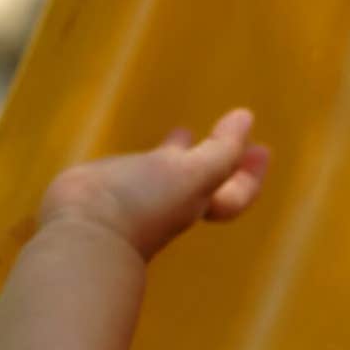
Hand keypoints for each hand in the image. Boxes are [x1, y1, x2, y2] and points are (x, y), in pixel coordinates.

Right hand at [37, 108, 270, 260]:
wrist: (87, 229)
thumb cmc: (147, 203)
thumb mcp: (195, 176)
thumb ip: (222, 151)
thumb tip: (246, 119)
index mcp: (198, 202)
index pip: (235, 194)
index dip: (251, 175)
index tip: (262, 148)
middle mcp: (174, 201)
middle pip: (207, 182)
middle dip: (222, 160)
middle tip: (231, 135)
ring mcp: (143, 194)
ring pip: (170, 172)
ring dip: (182, 153)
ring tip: (185, 131)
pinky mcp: (114, 184)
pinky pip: (139, 167)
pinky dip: (147, 155)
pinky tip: (142, 145)